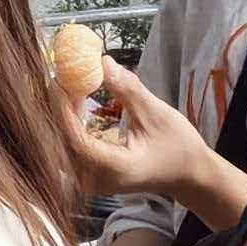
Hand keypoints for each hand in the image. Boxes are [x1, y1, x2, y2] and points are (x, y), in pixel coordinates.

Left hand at [58, 61, 246, 231]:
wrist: (187, 174)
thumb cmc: (178, 146)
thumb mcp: (157, 113)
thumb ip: (127, 89)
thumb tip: (102, 61)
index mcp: (116, 169)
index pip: (76, 139)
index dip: (64, 108)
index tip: (60, 80)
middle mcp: (97, 181)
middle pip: (63, 143)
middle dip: (59, 108)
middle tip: (61, 76)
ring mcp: (90, 183)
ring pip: (62, 147)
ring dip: (61, 115)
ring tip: (67, 85)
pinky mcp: (88, 178)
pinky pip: (69, 150)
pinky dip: (68, 125)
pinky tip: (74, 103)